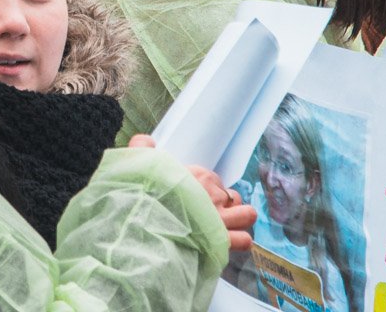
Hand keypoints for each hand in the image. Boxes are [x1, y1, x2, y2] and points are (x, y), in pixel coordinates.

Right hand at [126, 135, 256, 250]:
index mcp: (198, 176)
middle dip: (226, 206)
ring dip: (238, 222)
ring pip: (246, 215)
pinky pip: (243, 240)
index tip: (192, 198)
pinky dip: (238, 241)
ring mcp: (220, 219)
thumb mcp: (139, 167)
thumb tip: (144, 140)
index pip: (214, 180)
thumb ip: (143, 151)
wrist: (143, 226)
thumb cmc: (141, 198)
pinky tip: (227, 243)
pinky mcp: (222, 241)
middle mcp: (214, 195)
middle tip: (210, 215)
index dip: (206, 190)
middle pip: (233, 196)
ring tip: (224, 229)